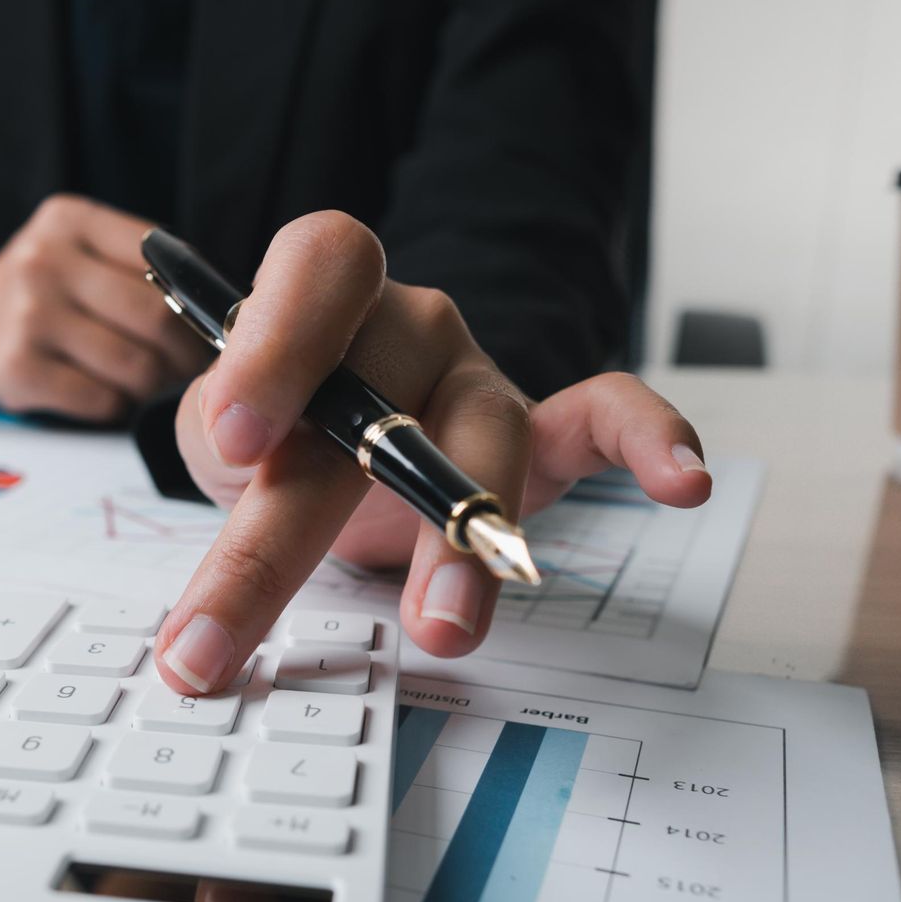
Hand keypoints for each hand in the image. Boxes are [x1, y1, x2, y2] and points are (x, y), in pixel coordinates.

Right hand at [0, 195, 209, 420]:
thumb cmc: (37, 294)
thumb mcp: (76, 251)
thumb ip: (139, 264)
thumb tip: (227, 310)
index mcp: (71, 219)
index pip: (169, 262)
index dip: (201, 305)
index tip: (212, 330)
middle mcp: (45, 260)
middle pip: (156, 317)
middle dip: (185, 355)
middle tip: (188, 370)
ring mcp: (27, 315)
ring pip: (135, 366)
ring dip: (151, 386)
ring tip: (141, 381)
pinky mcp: (17, 369)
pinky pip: (102, 401)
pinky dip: (115, 406)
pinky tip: (101, 394)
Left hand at [152, 212, 712, 693]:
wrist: (321, 451)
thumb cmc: (271, 432)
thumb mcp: (219, 433)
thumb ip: (221, 431)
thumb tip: (244, 450)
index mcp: (323, 300)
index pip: (316, 271)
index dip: (278, 343)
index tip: (236, 439)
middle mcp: (407, 326)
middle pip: (377, 403)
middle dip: (300, 527)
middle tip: (238, 625)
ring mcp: (475, 379)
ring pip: (482, 438)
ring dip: (460, 541)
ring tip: (441, 630)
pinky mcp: (539, 437)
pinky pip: (604, 418)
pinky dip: (650, 440)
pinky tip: (681, 481)